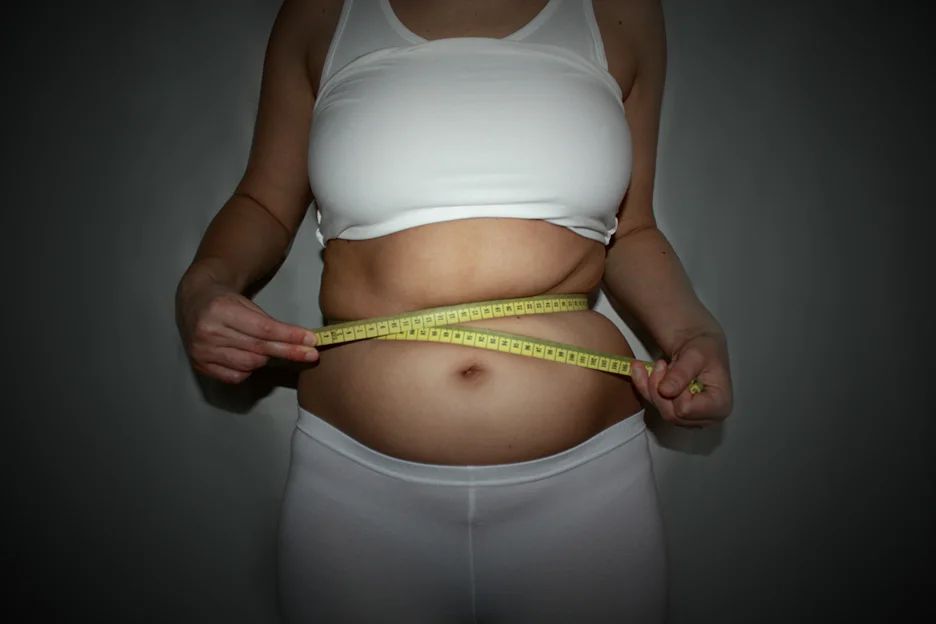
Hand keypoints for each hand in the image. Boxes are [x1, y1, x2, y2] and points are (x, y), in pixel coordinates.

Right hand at [176, 273, 318, 383]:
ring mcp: (202, 351)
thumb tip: (302, 343)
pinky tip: (250, 359)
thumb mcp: (246, 303)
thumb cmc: (225, 302)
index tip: (311, 341)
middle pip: (258, 349)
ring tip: (270, 350)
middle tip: (310, 354)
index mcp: (220, 310)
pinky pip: (235, 376)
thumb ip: (269, 324)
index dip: (289, 337)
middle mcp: (208, 332)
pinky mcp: (200, 365)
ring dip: (266, 359)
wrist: (194, 302)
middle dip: (287, 351)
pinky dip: (248, 370)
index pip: (263, 329)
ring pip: (249, 364)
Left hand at [630, 330, 732, 427]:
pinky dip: (645, 388)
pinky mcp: (679, 414)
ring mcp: (693, 419)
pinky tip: (639, 370)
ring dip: (651, 387)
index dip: (676, 391)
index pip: (686, 410)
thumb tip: (665, 391)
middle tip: (659, 364)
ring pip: (662, 412)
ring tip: (656, 365)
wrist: (700, 345)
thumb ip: (681, 374)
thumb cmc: (705, 348)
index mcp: (720, 406)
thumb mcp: (695, 355)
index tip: (672, 368)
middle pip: (672, 415)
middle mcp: (708, 418)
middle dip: (659, 388)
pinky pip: (656, 407)